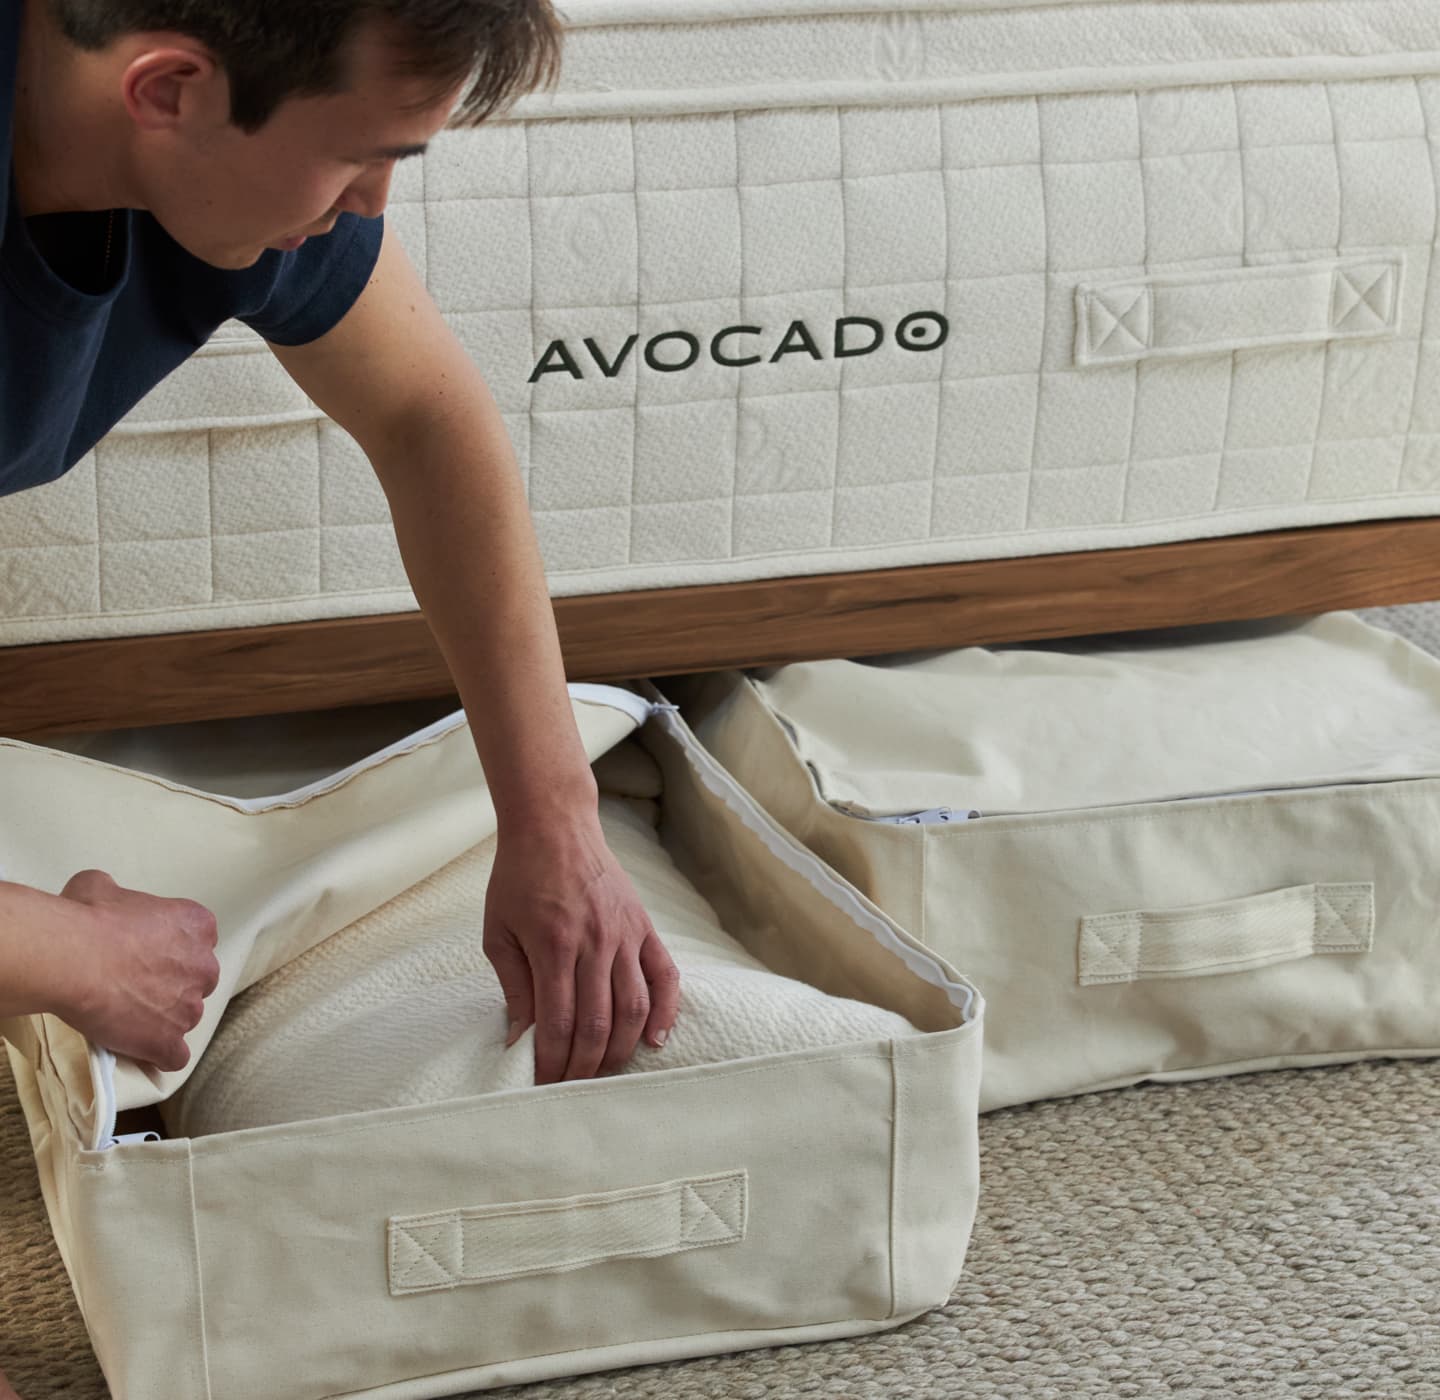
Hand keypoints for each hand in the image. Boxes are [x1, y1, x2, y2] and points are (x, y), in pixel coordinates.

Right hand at [53, 870, 220, 1072]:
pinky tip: (142, 1050)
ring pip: (186, 1017)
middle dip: (174, 984)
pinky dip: (159, 1055)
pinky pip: (174, 1056)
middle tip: (138, 985)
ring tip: (129, 1017)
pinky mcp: (168, 1040)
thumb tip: (108, 897)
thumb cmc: (88, 918)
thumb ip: (119, 895)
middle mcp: (204, 965)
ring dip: (164, 1019)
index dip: (173, 949)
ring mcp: (189, 1007)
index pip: (198, 939)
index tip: (148, 954)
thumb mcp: (102, 886)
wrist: (74, 958)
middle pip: (197, 980)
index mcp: (197, 925)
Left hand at [483, 818, 679, 1084]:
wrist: (554, 825)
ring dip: (621, 1049)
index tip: (543, 1086)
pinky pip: (665, 975)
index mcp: (553, 945)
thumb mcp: (498, 933)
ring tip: (605, 1072)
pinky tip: (655, 1039)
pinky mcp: (644, 926)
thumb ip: (513, 987)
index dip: (552, 1062)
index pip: (558, 1022)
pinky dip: (665, 1010)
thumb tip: (521, 1040)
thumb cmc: (518, 878)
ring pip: (634, 1007)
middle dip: (585, 1066)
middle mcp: (595, 942)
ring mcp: (625, 934)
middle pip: (599, 1023)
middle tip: (571, 1088)